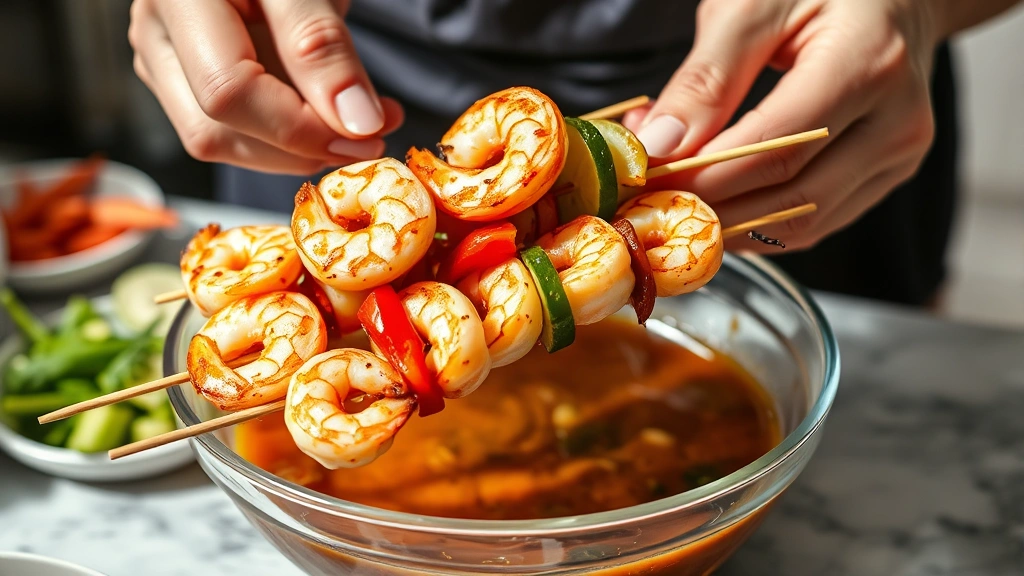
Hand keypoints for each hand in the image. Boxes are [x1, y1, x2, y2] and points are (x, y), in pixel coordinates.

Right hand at [129, 0, 403, 174]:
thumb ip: (324, 46)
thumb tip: (357, 124)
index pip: (228, 91)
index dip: (301, 128)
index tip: (368, 134)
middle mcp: (155, 32)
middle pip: (217, 130)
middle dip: (303, 147)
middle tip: (374, 133)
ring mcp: (163, 60)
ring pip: (223, 142)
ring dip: (300, 150)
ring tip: (361, 123)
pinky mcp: (182, 80)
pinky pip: (233, 132)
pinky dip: (289, 138)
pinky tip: (330, 116)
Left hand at [623, 0, 940, 251]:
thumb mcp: (752, 7)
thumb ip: (706, 78)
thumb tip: (661, 145)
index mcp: (869, 63)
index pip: (778, 147)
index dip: (707, 176)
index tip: (650, 182)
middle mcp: (897, 119)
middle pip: (792, 194)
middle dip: (712, 207)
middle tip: (651, 203)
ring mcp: (899, 153)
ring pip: (804, 223)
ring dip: (732, 226)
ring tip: (677, 205)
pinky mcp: (888, 174)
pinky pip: (816, 223)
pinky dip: (760, 224)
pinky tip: (719, 207)